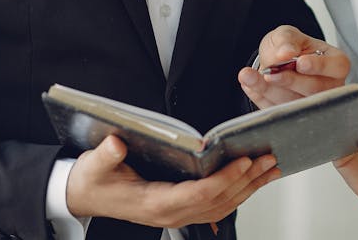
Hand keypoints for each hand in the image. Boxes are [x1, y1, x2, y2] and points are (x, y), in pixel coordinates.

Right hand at [65, 135, 280, 226]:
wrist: (86, 197)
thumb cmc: (93, 180)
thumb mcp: (94, 166)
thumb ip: (106, 156)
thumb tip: (117, 143)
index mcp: (154, 203)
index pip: (197, 195)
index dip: (223, 180)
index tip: (243, 162)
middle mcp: (171, 214)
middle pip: (218, 201)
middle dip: (246, 180)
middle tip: (269, 158)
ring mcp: (178, 215)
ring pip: (222, 206)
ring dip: (249, 187)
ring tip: (271, 167)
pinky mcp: (182, 209)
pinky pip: (217, 205)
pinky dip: (239, 191)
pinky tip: (253, 178)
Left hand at [237, 25, 349, 107]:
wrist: (274, 61)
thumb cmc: (290, 47)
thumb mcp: (288, 35)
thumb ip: (287, 40)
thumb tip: (286, 53)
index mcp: (335, 63)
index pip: (337, 67)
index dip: (319, 66)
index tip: (300, 63)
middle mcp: (329, 87)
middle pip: (315, 90)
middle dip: (290, 81)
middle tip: (270, 73)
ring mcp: (313, 105)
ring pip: (295, 104)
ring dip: (270, 91)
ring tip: (249, 76)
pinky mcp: (294, 117)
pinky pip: (278, 111)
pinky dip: (261, 98)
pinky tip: (250, 84)